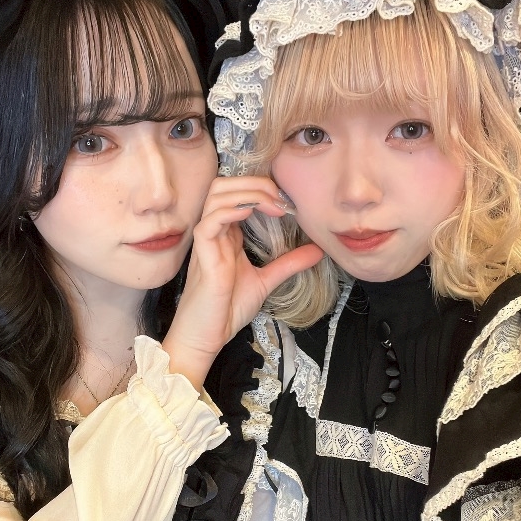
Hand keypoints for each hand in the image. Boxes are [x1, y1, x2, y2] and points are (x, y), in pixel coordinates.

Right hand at [162, 177, 322, 388]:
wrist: (206, 337)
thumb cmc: (226, 309)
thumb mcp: (266, 281)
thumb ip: (288, 263)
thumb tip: (318, 250)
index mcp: (227, 233)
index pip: (237, 192)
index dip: (262, 188)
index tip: (289, 202)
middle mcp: (214, 232)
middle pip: (224, 185)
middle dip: (255, 183)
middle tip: (282, 200)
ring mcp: (207, 242)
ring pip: (216, 196)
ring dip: (247, 193)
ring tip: (273, 206)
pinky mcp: (202, 256)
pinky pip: (209, 222)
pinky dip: (229, 211)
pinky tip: (250, 212)